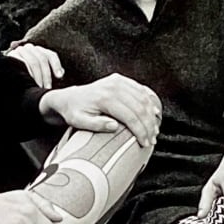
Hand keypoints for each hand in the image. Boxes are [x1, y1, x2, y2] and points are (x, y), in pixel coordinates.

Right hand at [7, 43, 63, 87]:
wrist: (7, 77)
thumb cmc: (27, 78)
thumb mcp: (40, 76)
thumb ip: (51, 73)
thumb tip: (61, 73)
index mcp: (39, 51)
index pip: (50, 55)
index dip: (56, 65)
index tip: (60, 77)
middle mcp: (30, 48)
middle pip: (42, 59)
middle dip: (46, 75)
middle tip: (47, 88)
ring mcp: (20, 51)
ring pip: (34, 61)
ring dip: (38, 76)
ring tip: (39, 87)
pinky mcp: (12, 56)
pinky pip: (22, 62)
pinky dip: (28, 72)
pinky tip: (29, 81)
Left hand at [41, 73, 160, 146]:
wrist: (68, 97)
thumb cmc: (73, 112)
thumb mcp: (79, 121)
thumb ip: (96, 124)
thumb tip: (114, 126)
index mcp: (105, 97)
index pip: (130, 116)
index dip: (140, 131)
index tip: (145, 143)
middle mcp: (113, 86)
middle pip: (140, 107)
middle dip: (149, 126)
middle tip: (152, 139)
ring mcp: (118, 81)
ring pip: (143, 98)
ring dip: (152, 115)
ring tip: (154, 130)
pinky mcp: (120, 80)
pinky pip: (140, 90)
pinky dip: (150, 102)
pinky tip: (154, 113)